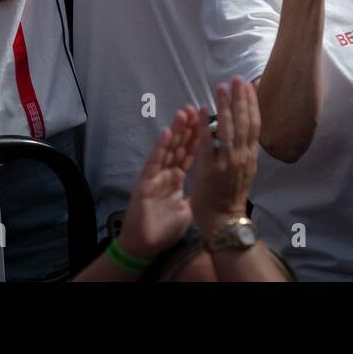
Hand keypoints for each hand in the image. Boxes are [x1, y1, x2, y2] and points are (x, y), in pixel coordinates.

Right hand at [118, 106, 199, 259]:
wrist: (145, 246)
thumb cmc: (164, 229)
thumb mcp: (185, 209)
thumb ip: (193, 193)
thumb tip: (207, 186)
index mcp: (176, 178)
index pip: (190, 153)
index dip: (197, 137)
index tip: (206, 119)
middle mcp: (166, 173)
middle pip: (179, 146)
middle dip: (188, 128)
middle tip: (195, 107)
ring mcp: (155, 176)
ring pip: (168, 149)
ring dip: (176, 131)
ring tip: (183, 113)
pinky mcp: (145, 183)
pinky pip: (155, 162)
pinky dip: (161, 147)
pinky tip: (167, 132)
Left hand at [190, 77, 259, 235]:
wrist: (224, 221)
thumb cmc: (231, 195)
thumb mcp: (244, 170)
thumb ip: (243, 150)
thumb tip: (243, 129)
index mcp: (250, 156)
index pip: (254, 125)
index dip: (252, 104)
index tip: (249, 86)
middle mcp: (242, 157)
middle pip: (243, 122)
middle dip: (240, 99)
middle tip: (236, 79)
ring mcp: (227, 162)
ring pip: (227, 129)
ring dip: (224, 106)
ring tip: (221, 88)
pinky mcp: (210, 169)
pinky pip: (208, 142)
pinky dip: (206, 125)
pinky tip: (202, 109)